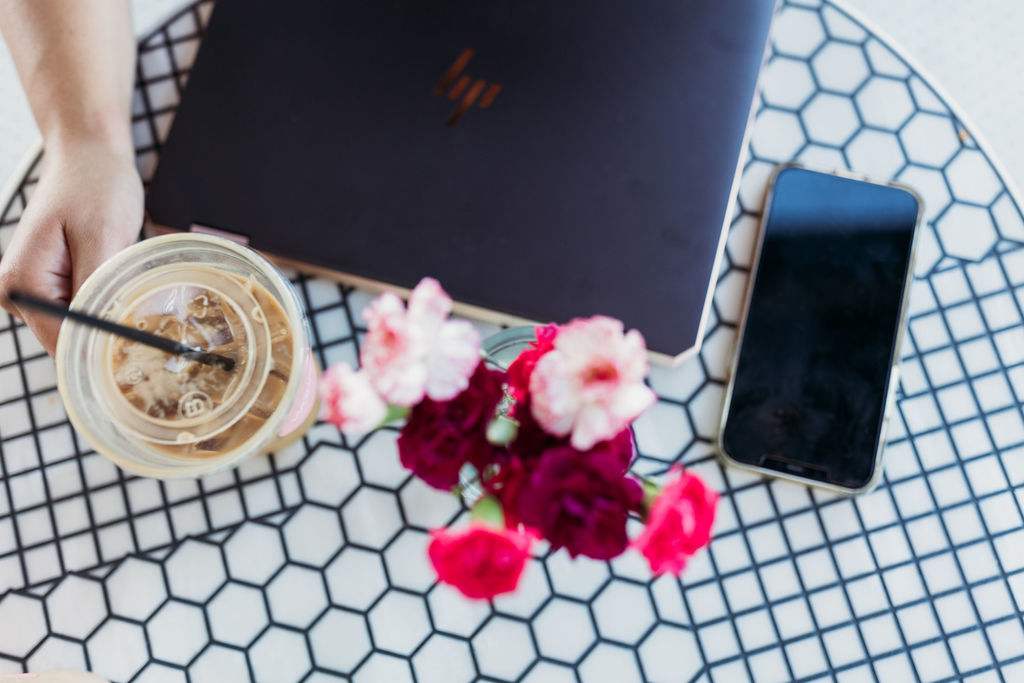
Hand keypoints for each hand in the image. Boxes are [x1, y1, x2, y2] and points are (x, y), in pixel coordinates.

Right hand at [0, 138, 142, 353]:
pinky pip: (81, 307)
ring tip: (127, 282)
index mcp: (22, 282)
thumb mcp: (104, 237)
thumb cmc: (96, 186)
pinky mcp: (49, 283)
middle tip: (144, 312)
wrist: (88, 156)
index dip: (101, 347)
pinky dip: (104, 299)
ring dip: (107, 312)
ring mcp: (31, 289)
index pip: (61, 342)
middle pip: (69, 338)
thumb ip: (96, 290)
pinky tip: (116, 278)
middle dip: (106, 329)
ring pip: (78, 325)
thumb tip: (99, 336)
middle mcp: (17, 291)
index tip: (142, 348)